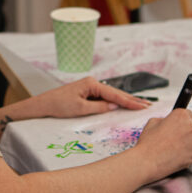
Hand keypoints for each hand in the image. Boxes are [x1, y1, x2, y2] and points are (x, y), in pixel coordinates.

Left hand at [37, 77, 152, 118]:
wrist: (44, 104)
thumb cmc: (59, 105)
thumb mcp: (80, 109)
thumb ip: (99, 107)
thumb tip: (113, 107)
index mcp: (91, 84)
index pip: (114, 94)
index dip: (129, 101)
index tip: (142, 105)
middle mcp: (92, 83)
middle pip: (116, 93)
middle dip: (132, 100)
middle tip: (147, 105)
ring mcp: (90, 88)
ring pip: (111, 95)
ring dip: (125, 101)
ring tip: (140, 104)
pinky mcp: (87, 93)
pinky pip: (105, 98)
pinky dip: (115, 102)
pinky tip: (124, 105)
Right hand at [134, 108, 191, 178]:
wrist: (148, 161)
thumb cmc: (148, 142)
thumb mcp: (152, 122)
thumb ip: (165, 119)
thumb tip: (169, 122)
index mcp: (181, 115)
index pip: (189, 114)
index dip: (183, 121)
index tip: (179, 126)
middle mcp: (191, 126)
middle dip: (186, 132)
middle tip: (174, 139)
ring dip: (188, 143)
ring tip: (173, 148)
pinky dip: (187, 154)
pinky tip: (175, 155)